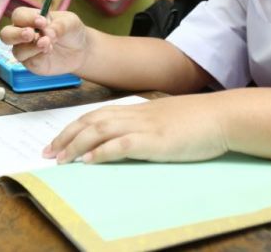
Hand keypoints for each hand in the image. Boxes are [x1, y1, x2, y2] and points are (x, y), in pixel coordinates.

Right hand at [0, 7, 88, 74]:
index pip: (19, 16)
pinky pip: (29, 61)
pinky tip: (49, 51)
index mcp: (30, 18)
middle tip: (31, 34)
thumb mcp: (70, 23)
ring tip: (48, 43)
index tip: (42, 22)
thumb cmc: (71, 30)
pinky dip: (38, 56)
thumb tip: (48, 33)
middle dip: (16, 34)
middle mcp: (23, 34)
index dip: (27, 18)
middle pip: (6, 34)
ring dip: (31, 47)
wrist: (80, 50)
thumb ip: (59, 26)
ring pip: (17, 51)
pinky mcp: (32, 64)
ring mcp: (26, 50)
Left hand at [44, 94, 228, 163]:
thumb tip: (129, 139)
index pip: (96, 115)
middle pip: (91, 121)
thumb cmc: (199, 121)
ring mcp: (145, 127)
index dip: (73, 127)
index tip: (57, 141)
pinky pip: (122, 144)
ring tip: (61, 159)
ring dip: (76, 145)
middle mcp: (136, 115)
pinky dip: (102, 152)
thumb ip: (146, 126)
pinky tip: (90, 160)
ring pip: (100, 130)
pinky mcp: (155, 141)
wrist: (222, 117)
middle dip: (66, 137)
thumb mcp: (166, 120)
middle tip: (48, 153)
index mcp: (137, 110)